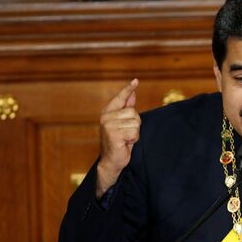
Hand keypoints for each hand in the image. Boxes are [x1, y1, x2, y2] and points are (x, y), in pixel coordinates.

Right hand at [96, 79, 140, 197]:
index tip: (136, 80)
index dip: (128, 89)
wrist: (112, 160)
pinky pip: (134, 133)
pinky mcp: (113, 135)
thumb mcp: (124, 123)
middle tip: (127, 134)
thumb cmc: (119, 141)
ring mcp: (109, 126)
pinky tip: (125, 144)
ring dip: (135, 133)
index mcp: (108, 112)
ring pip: (135, 123)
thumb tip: (133, 93)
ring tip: (126, 139)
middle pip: (134, 113)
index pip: (121, 98)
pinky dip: (133, 140)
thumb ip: (127, 108)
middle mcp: (106, 117)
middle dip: (135, 124)